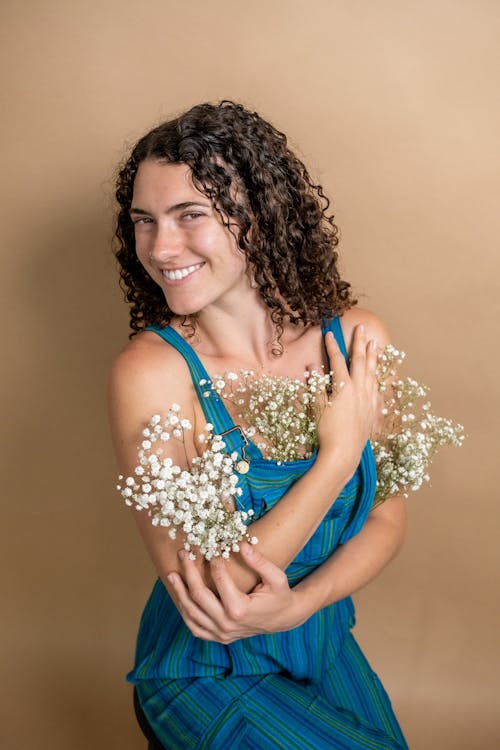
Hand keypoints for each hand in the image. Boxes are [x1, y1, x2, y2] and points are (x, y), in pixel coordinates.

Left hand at [166, 543, 307, 642]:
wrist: (283, 619)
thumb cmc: (280, 595)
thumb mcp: (276, 577)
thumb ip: (259, 562)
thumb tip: (241, 545)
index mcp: (240, 609)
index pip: (219, 580)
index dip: (213, 562)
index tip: (211, 548)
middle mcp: (227, 624)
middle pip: (199, 596)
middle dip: (189, 572)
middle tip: (183, 554)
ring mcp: (221, 634)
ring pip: (192, 613)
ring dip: (179, 592)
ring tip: (172, 575)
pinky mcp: (219, 638)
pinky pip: (195, 627)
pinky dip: (185, 613)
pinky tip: (180, 598)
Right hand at [316, 325, 378, 477]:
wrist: (343, 453)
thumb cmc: (327, 431)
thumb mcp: (317, 407)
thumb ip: (316, 385)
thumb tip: (312, 366)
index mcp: (344, 387)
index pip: (338, 361)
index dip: (332, 347)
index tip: (329, 334)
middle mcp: (360, 390)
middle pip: (360, 361)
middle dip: (360, 343)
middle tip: (362, 328)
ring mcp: (369, 400)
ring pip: (372, 372)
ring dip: (373, 356)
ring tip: (375, 343)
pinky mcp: (373, 410)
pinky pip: (377, 388)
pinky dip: (377, 377)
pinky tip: (377, 374)